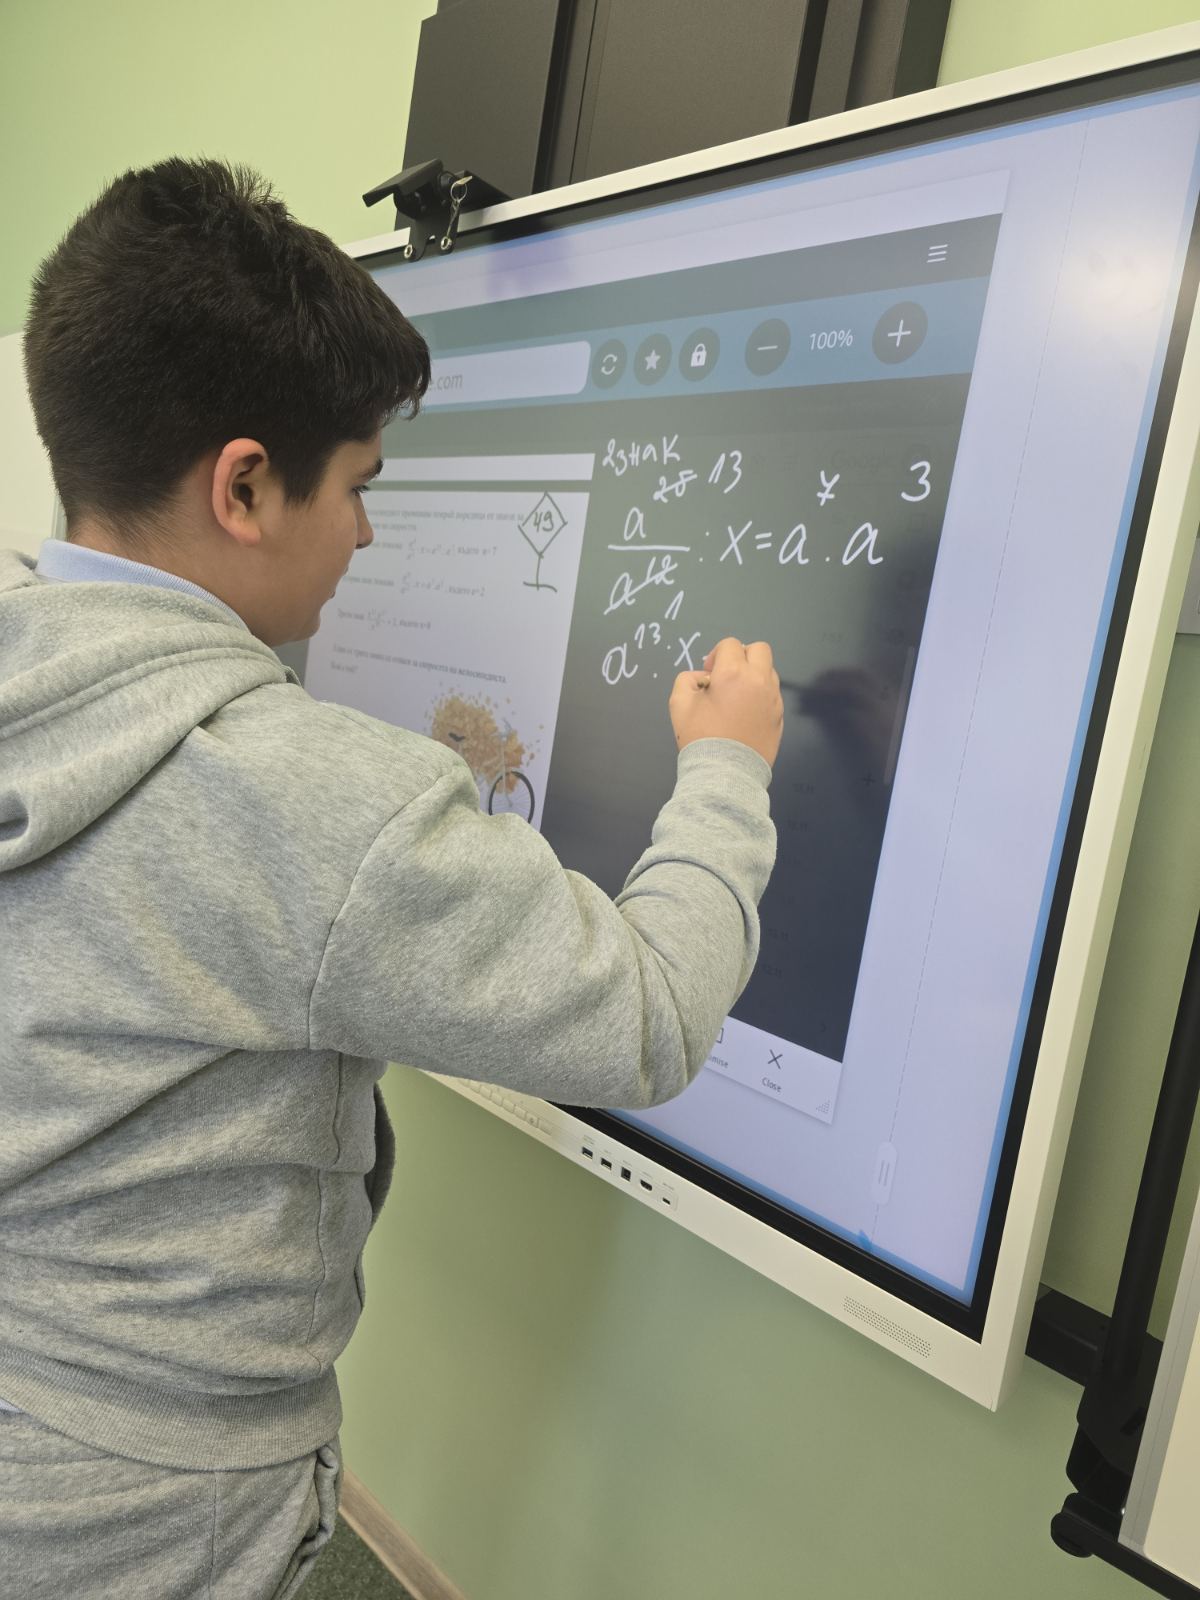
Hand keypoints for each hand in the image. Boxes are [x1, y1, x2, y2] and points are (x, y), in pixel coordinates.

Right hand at [669, 636, 783, 767]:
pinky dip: (760, 696)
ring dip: (753, 675)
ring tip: (737, 697)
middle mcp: (759, 680)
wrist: (726, 773)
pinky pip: (772, 694)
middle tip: (727, 676)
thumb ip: (687, 679)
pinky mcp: (779, 717)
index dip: (716, 655)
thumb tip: (705, 679)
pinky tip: (745, 715)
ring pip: (769, 671)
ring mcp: (773, 699)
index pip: (730, 645)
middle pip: (759, 649)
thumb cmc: (701, 737)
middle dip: (742, 656)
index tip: (709, 676)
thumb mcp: (679, 704)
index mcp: (734, 673)